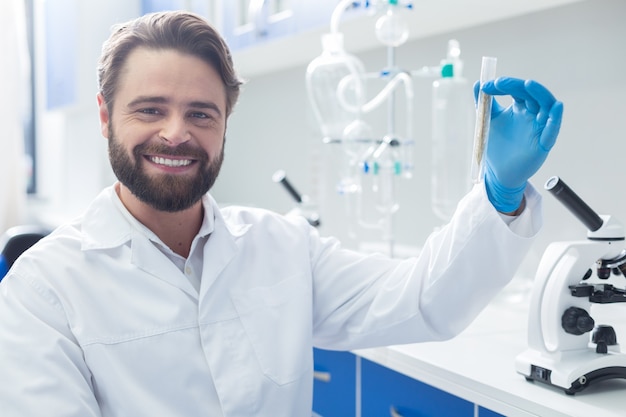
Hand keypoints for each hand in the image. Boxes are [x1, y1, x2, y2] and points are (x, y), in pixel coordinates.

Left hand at [473, 77, 563, 212]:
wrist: (498, 173)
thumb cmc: (497, 147)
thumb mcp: (488, 122)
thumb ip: (484, 104)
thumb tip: (478, 84)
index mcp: (520, 109)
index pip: (517, 90)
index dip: (505, 84)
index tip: (486, 86)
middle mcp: (533, 115)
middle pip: (532, 94)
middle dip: (517, 85)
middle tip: (499, 83)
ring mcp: (539, 128)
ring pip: (547, 106)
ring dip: (539, 93)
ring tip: (528, 84)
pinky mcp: (544, 144)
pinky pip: (553, 129)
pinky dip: (556, 117)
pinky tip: (556, 106)